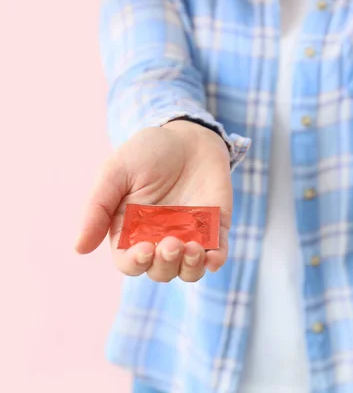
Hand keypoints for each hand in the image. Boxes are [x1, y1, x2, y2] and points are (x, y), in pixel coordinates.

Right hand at [75, 120, 231, 281]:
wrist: (189, 136)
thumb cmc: (148, 152)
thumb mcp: (116, 172)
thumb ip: (98, 208)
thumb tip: (79, 248)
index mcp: (131, 231)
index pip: (130, 262)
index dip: (136, 263)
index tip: (145, 249)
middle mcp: (160, 239)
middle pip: (160, 271)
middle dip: (165, 264)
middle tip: (171, 243)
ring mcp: (190, 235)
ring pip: (189, 270)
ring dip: (190, 268)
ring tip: (192, 249)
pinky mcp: (215, 228)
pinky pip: (218, 254)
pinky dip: (216, 261)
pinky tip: (213, 257)